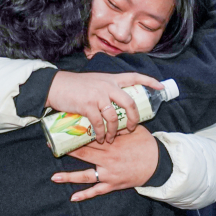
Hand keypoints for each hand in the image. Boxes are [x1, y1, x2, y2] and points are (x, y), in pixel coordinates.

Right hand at [46, 72, 162, 143]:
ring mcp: (98, 95)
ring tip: (112, 138)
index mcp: (111, 79)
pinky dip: (102, 134)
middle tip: (132, 128)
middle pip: (130, 103)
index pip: (135, 77)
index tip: (161, 86)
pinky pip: (99, 123)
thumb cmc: (75, 86)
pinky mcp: (87, 105)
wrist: (55, 86)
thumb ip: (106, 89)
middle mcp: (108, 85)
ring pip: (114, 117)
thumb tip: (116, 102)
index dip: (149, 81)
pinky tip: (101, 139)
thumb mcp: (95, 82)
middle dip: (134, 118)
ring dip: (115, 131)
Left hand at [51, 126, 158, 200]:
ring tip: (54, 177)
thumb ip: (119, 126)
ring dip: (69, 176)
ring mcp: (110, 173)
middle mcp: (108, 159)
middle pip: (83, 154)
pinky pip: (97, 191)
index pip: (90, 138)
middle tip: (51, 146)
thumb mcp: (134, 131)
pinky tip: (73, 197)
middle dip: (67, 150)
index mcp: (113, 144)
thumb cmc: (147, 145)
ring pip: (86, 175)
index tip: (63, 130)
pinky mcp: (114, 184)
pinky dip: (85, 195)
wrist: (159, 163)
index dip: (76, 134)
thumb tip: (107, 119)